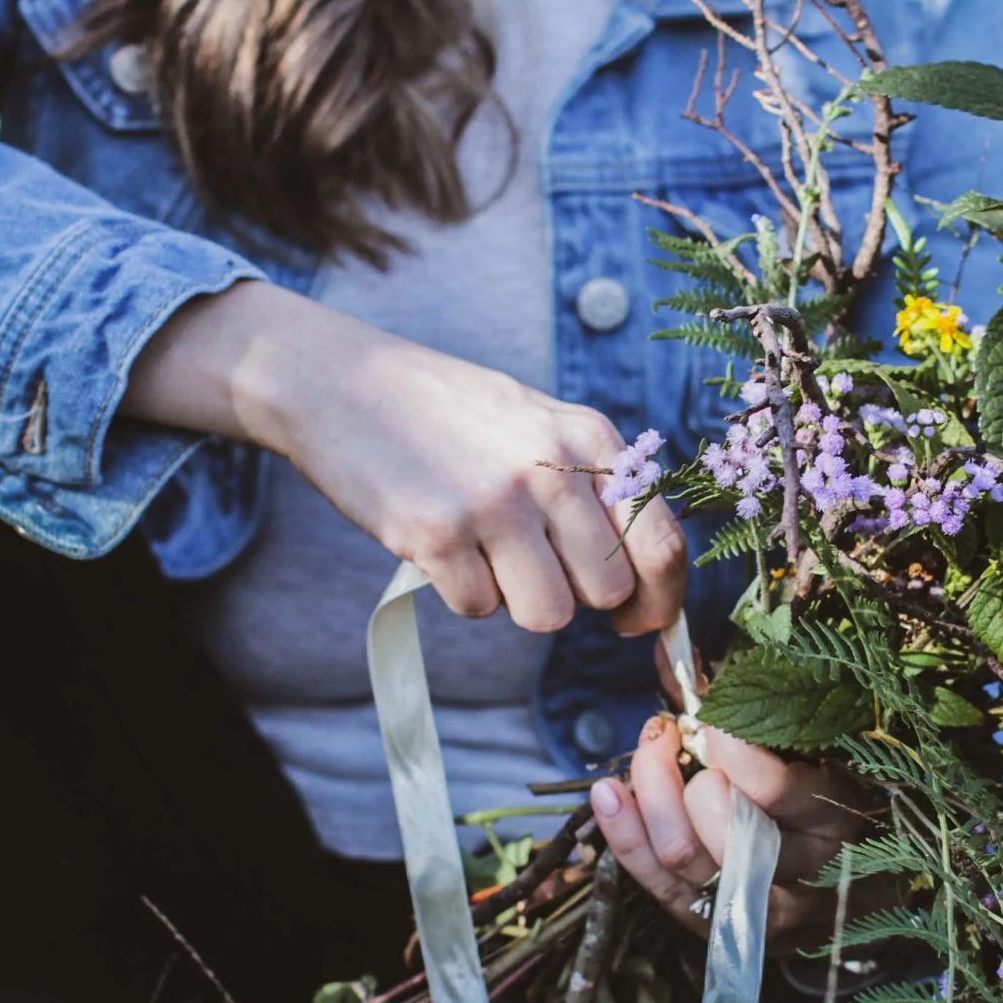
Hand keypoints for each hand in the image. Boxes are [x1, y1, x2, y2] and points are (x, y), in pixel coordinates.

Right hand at [124, 282, 684, 634]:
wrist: (340, 381)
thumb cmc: (446, 413)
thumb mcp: (538, 423)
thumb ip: (591, 486)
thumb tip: (641, 582)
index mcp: (589, 438)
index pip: (662, 543)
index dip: (659, 601)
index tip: (637, 621)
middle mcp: (552, 469)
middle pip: (607, 592)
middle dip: (576, 597)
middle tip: (532, 569)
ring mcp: (495, 502)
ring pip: (549, 614)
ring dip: (517, 601)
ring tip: (483, 552)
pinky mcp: (436, 533)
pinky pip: (479, 608)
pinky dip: (460, 590)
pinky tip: (438, 544)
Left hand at [589, 716, 874, 936]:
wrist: (844, 895)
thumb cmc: (820, 800)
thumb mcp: (813, 753)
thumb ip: (759, 711)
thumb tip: (670, 652)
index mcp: (835, 820)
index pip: (780, 792)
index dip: (734, 751)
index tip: (711, 721)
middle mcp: (800, 874)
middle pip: (722, 828)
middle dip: (684, 776)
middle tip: (674, 739)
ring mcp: (753, 908)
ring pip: (682, 855)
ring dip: (651, 795)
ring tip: (650, 753)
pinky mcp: (712, 925)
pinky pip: (653, 882)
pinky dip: (624, 833)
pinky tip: (608, 793)